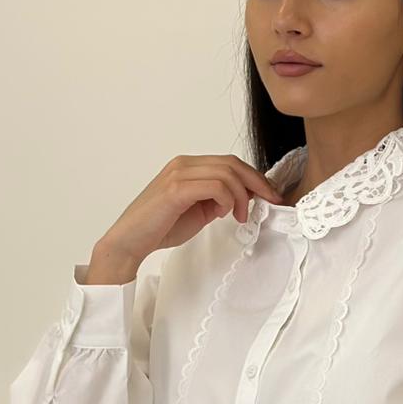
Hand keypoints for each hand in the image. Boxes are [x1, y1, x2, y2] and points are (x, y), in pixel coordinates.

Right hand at [96, 154, 283, 269]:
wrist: (131, 241)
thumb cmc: (161, 227)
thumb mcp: (200, 210)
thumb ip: (219, 200)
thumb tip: (246, 197)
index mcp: (189, 167)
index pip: (231, 163)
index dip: (255, 178)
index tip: (271, 196)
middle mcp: (184, 164)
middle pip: (233, 163)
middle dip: (258, 183)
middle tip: (270, 202)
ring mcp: (179, 174)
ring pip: (227, 173)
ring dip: (241, 196)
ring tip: (239, 215)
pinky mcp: (176, 189)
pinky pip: (215, 186)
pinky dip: (227, 200)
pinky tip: (223, 214)